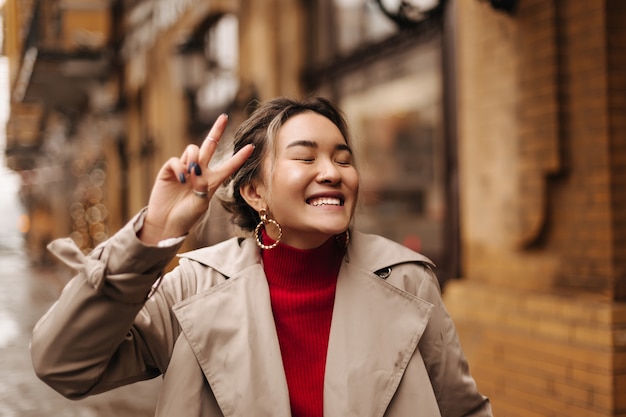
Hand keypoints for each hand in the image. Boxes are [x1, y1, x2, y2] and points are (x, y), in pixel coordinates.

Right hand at [138, 114, 253, 244]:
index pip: (228, 165)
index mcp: (212, 180)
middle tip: (224, 116)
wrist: (167, 223)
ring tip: (192, 175)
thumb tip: (196, 170)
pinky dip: (180, 167)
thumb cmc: (187, 216)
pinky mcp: (169, 170)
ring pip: (193, 150)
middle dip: (217, 130)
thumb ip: (203, 186)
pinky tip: (182, 177)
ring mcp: (184, 169)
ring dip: (194, 158)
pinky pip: (176, 160)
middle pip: (209, 145)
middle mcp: (200, 171)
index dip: (239, 157)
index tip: (251, 147)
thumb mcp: (202, 203)